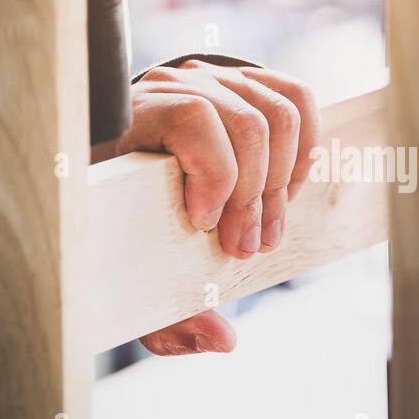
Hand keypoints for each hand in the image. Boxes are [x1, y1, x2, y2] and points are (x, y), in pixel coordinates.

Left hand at [92, 59, 320, 356]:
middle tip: (247, 248)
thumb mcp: (126, 273)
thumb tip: (223, 339)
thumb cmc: (118, 225)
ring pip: (277, 114)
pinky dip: (304, 147)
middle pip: (245, 125)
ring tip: (267, 230)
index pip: (192, 117)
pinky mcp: (243, 81)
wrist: (114, 165)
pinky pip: (295, 96)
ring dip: (282, 181)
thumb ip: (166, 315)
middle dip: (255, 196)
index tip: (205, 225)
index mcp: (132, 119)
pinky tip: (287, 190)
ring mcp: (212, 78)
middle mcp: (173, 86)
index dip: (214, 173)